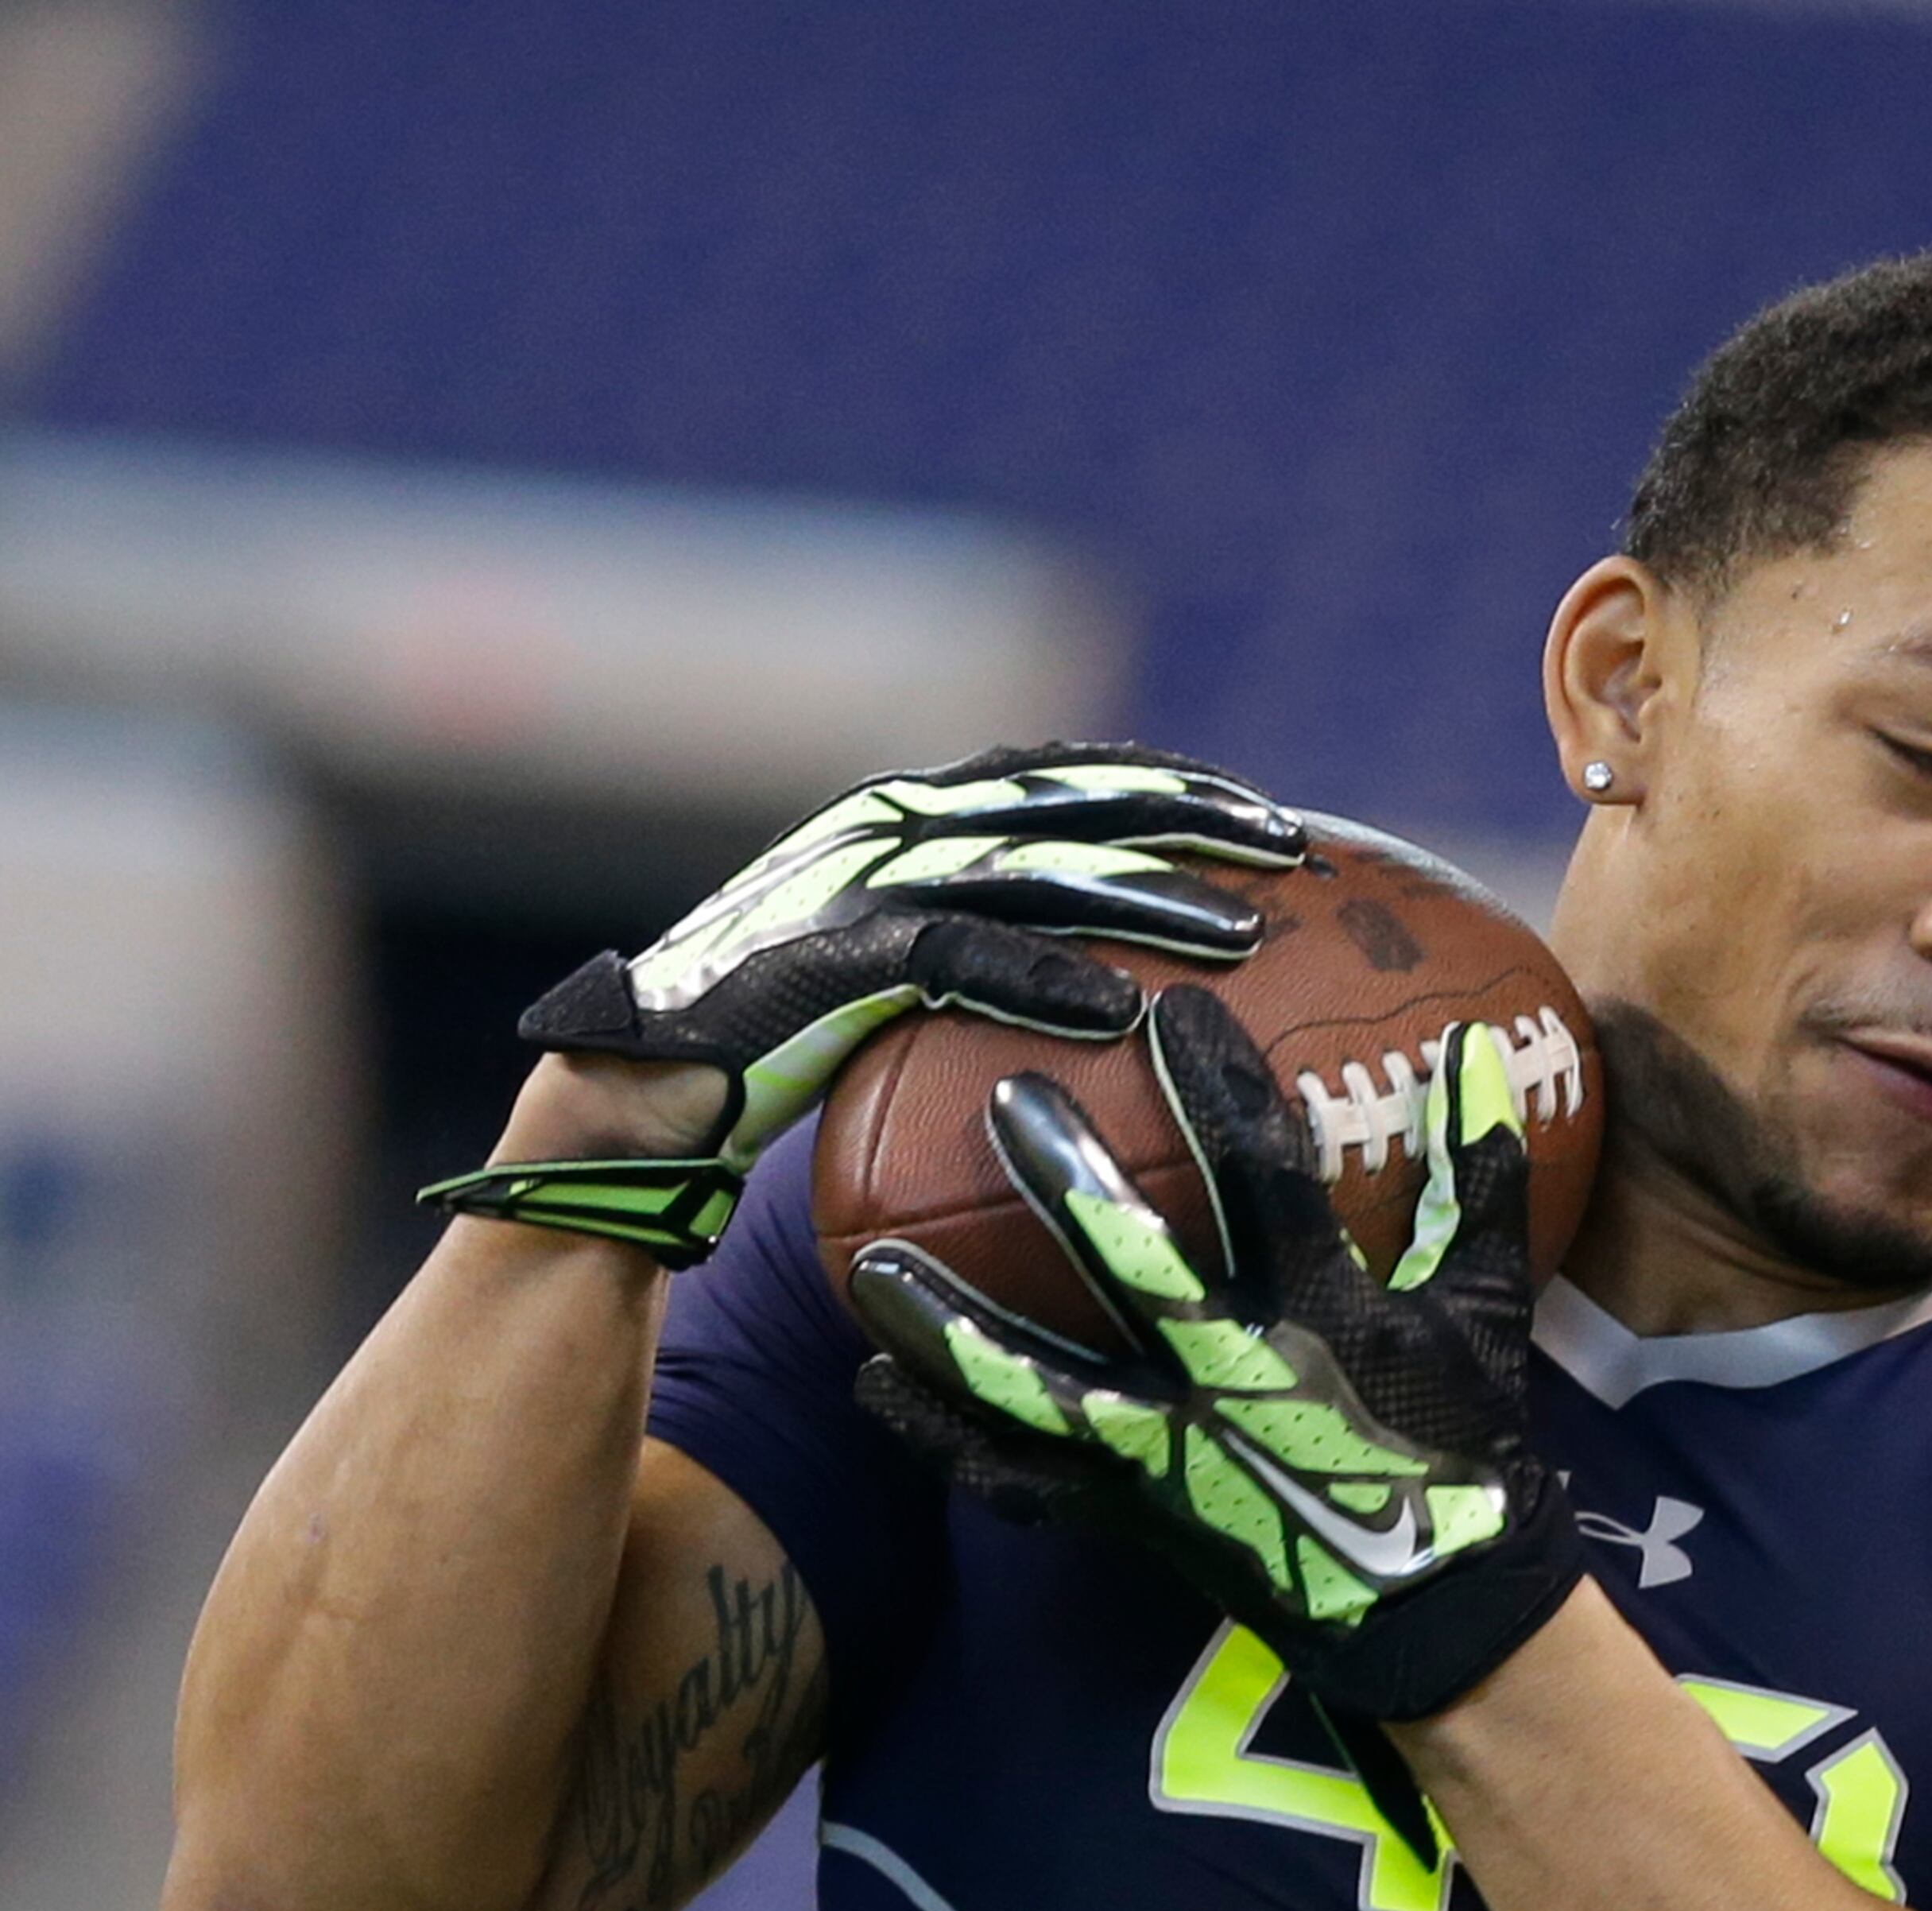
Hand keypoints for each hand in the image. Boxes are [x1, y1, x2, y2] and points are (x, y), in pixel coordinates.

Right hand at [421, 744, 1307, 1268]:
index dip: (1164, 783)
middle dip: (1182, 811)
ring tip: (1242, 934)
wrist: (631, 1105)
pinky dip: (1042, 978)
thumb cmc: (766, 1072)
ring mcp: (847, 885)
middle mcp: (881, 830)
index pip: (1058, 777)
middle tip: (1293, 850)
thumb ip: (980, 977)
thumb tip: (1105, 1017)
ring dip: (1143, 894)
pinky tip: (1125, 1011)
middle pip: (1062, 796)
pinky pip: (953, 957)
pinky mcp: (818, 957)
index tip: (1268, 819)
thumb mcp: (897, 1007)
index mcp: (905, 823)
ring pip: (1025, 868)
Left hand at [847, 983, 1583, 1737]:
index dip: (1222, 1090)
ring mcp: (1175, 1456)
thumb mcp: (1486, 1313)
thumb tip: (1484, 1047)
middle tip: (1006, 1103)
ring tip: (869, 1270)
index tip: (1173, 1010)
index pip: (1267, 1179)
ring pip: (1044, 1389)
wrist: (1443, 1619)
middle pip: (1139, 1270)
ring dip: (955, 1330)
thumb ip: (1477, 1180)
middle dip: (1073, 1184)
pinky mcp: (1138, 1516)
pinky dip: (948, 1437)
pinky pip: (1026, 1480)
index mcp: (1325, 1316)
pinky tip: (874, 1386)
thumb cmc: (1465, 1458)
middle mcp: (1237, 1380)